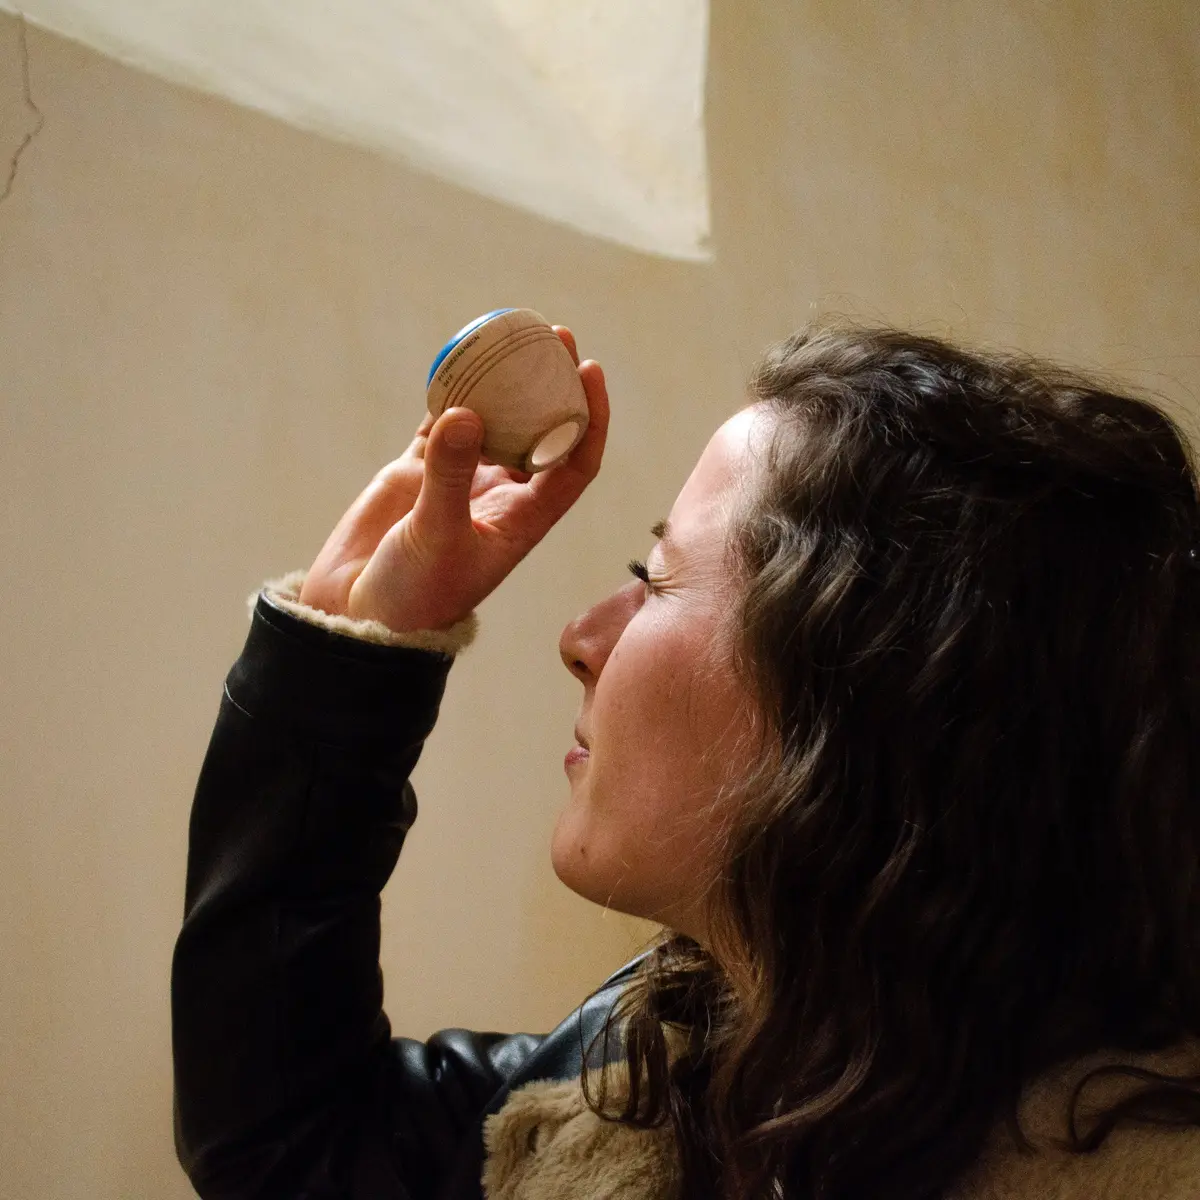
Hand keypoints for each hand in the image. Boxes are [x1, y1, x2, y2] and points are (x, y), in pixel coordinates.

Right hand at [297, 328, 607, 632]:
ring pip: (492, 419)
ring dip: (504, 381)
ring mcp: (459, 480)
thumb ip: (449, 478)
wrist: (358, 617)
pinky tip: (458, 358)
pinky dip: (450, 391)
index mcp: (522, 520)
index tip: (590, 371)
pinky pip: (441, 421)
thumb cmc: (412, 596)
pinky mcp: (417, 471)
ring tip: (511, 333)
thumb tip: (466, 412)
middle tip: (556, 335)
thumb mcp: (435, 538)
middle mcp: (499, 496)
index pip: (573, 463)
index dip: (589, 418)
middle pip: (539, 431)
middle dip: (552, 385)